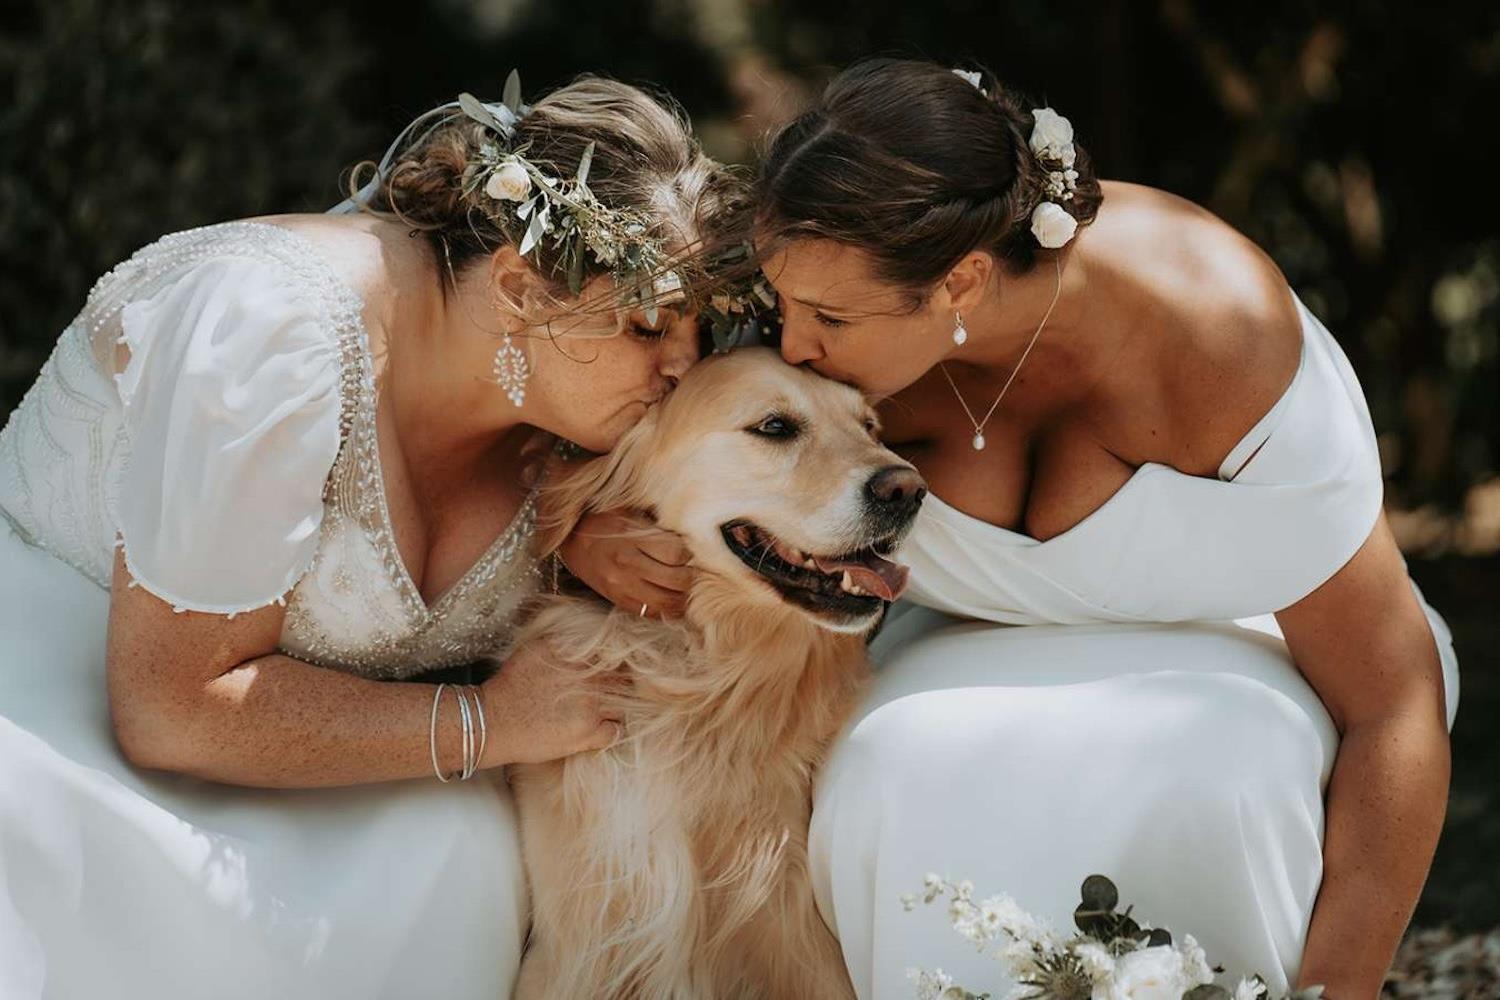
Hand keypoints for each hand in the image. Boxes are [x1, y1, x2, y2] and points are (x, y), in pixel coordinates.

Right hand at [477, 641, 621, 767]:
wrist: (491, 721)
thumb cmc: (508, 686)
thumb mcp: (534, 649)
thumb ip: (563, 642)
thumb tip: (583, 638)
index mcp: (575, 655)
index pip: (612, 653)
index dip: (612, 663)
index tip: (609, 670)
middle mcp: (587, 677)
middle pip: (620, 677)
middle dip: (617, 684)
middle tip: (609, 692)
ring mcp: (590, 706)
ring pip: (622, 703)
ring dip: (615, 706)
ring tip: (603, 711)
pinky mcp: (587, 733)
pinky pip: (616, 730)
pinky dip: (611, 730)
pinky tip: (600, 729)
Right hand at [558, 508, 692, 618]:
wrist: (571, 541)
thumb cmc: (603, 521)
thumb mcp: (627, 510)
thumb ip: (654, 519)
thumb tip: (684, 527)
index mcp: (631, 541)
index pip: (674, 553)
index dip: (686, 553)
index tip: (685, 551)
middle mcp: (626, 566)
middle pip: (675, 580)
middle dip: (688, 576)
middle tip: (688, 570)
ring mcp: (621, 586)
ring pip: (666, 602)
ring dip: (681, 598)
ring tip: (683, 588)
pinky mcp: (618, 600)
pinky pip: (650, 613)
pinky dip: (666, 611)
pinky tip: (671, 601)